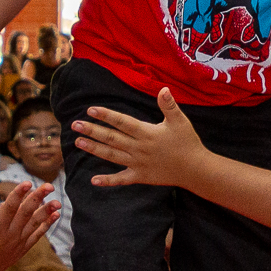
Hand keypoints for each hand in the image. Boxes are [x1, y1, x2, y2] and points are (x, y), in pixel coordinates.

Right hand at [0, 183, 54, 270]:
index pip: (9, 208)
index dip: (18, 195)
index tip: (27, 182)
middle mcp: (9, 236)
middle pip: (26, 213)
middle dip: (38, 198)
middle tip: (49, 186)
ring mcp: (17, 243)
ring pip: (34, 224)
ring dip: (46, 212)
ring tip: (58, 201)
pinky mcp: (22, 249)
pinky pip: (37, 236)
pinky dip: (46, 225)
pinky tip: (55, 216)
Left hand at [74, 89, 208, 187]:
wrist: (195, 170)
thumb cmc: (188, 143)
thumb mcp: (180, 121)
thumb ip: (169, 105)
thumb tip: (163, 89)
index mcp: (147, 133)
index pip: (122, 122)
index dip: (106, 115)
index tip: (90, 110)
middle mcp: (139, 148)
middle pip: (111, 138)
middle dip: (92, 131)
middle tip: (74, 125)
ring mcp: (138, 164)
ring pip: (112, 156)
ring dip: (94, 149)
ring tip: (78, 142)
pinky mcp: (140, 177)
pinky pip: (121, 180)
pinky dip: (108, 181)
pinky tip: (93, 180)